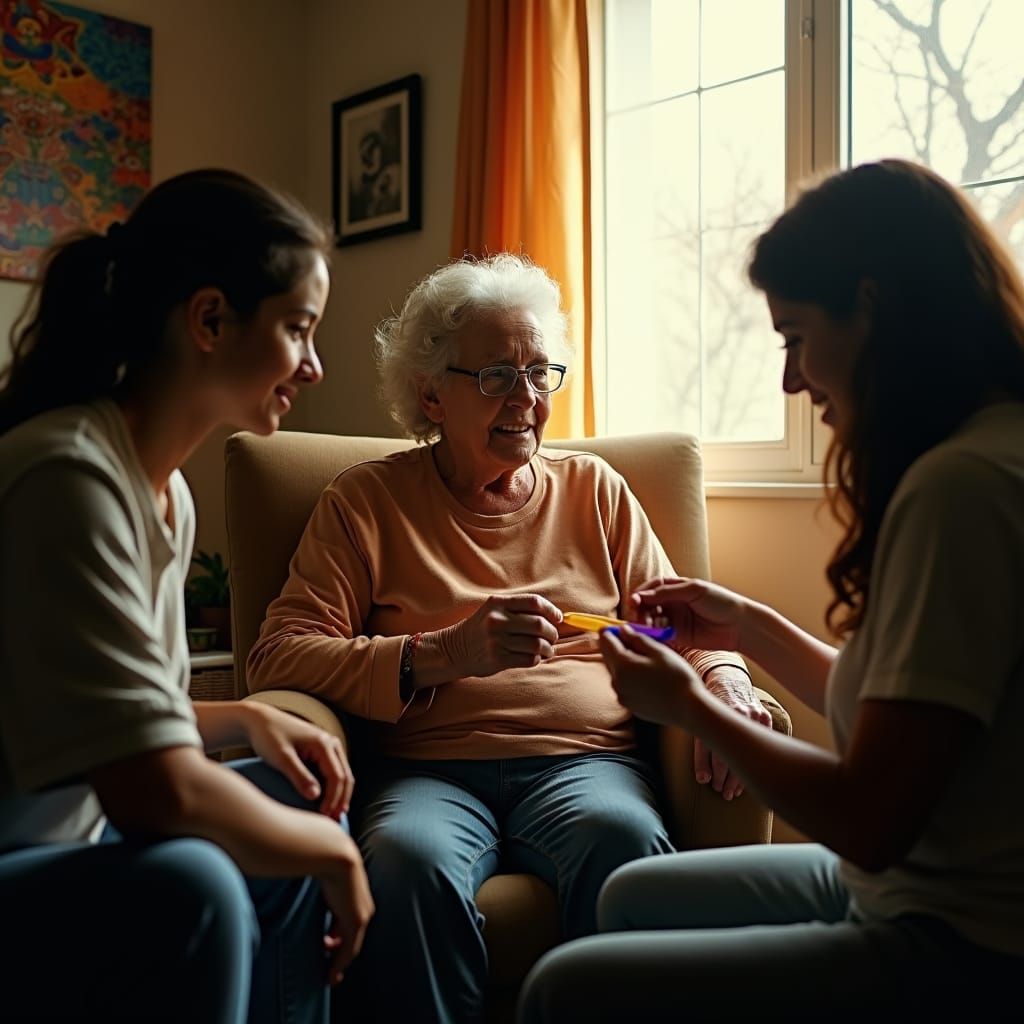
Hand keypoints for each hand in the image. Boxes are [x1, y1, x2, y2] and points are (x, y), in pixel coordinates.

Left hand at [245, 704, 354, 817]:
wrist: (259, 720)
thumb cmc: (268, 737)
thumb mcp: (281, 758)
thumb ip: (299, 776)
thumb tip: (316, 797)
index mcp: (323, 743)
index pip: (337, 776)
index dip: (333, 799)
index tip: (324, 817)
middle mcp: (331, 742)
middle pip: (345, 776)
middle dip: (341, 799)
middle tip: (334, 822)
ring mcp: (328, 745)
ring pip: (342, 774)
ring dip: (340, 795)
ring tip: (334, 815)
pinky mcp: (322, 750)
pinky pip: (334, 771)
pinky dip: (333, 787)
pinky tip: (327, 801)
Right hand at [320, 839, 374, 984]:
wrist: (335, 853)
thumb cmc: (325, 860)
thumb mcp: (324, 876)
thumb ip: (320, 884)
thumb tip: (305, 880)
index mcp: (356, 898)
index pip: (349, 925)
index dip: (338, 939)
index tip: (327, 947)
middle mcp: (364, 909)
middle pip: (353, 939)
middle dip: (340, 955)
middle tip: (330, 972)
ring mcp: (362, 915)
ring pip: (352, 947)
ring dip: (340, 964)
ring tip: (329, 976)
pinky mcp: (356, 921)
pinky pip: (349, 950)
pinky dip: (340, 964)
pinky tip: (330, 974)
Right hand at [436, 594, 561, 677]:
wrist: (455, 649)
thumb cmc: (482, 628)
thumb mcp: (494, 610)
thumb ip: (519, 609)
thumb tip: (555, 617)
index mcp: (498, 603)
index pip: (534, 602)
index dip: (551, 610)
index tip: (558, 618)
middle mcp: (497, 620)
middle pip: (538, 624)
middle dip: (552, 632)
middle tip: (553, 637)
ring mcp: (496, 640)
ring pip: (536, 644)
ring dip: (548, 649)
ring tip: (548, 650)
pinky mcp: (497, 659)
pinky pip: (528, 659)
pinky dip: (537, 659)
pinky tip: (534, 658)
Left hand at [598, 624, 702, 728]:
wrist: (688, 708)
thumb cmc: (677, 677)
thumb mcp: (658, 651)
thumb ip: (637, 638)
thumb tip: (622, 630)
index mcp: (622, 665)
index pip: (606, 642)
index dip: (609, 631)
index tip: (617, 627)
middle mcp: (616, 682)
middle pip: (608, 657)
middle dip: (616, 646)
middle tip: (632, 639)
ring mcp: (622, 696)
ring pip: (615, 672)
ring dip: (622, 662)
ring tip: (643, 657)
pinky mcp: (630, 706)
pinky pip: (623, 685)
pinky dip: (628, 677)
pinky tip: (646, 675)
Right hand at [631, 576, 748, 652]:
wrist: (740, 626)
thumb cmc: (721, 601)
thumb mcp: (693, 590)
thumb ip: (667, 592)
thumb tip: (641, 596)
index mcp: (676, 588)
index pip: (651, 589)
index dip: (641, 595)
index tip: (635, 602)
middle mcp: (672, 603)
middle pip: (648, 606)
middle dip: (641, 611)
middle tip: (640, 619)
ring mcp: (674, 620)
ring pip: (651, 621)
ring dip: (646, 624)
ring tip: (648, 628)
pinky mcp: (678, 637)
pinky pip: (660, 636)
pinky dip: (654, 636)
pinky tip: (655, 637)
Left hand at [695, 667, 772, 800]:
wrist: (727, 680)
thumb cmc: (708, 705)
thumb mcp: (699, 723)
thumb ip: (700, 751)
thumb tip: (702, 780)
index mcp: (720, 716)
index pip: (720, 753)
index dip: (718, 773)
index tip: (714, 787)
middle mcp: (740, 715)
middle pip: (738, 756)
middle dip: (731, 779)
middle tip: (725, 794)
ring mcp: (756, 715)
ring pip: (753, 752)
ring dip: (744, 773)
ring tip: (735, 791)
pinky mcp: (766, 717)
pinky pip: (765, 743)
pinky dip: (757, 759)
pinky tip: (752, 773)